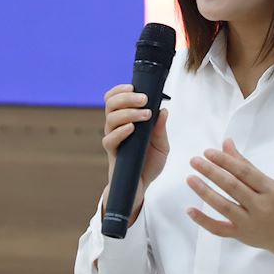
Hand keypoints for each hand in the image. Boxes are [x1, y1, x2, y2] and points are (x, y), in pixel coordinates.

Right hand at [102, 84, 169, 204]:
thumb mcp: (161, 145)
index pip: (115, 99)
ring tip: (145, 115)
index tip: (133, 86)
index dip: (120, 90)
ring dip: (128, 112)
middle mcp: (116, 127)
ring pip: (110, 119)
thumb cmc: (148, 163)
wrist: (141, 187)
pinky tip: (131, 128)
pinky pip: (109, 139)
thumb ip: (161, 129)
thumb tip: (163, 110)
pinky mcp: (113, 154)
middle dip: (126, 98)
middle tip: (143, 99)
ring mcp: (113, 140)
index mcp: (126, 120)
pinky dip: (120, 131)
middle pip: (110, 104)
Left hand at [185, 138, 273, 253]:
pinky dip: (203, 220)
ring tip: (190, 179)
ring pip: (224, 206)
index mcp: (269, 189)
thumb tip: (226, 142)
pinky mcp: (240, 236)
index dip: (225, 161)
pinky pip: (219, 229)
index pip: (244, 172)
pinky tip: (189, 209)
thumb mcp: (268, 183)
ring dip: (205, 192)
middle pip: (232, 186)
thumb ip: (245, 164)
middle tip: (195, 161)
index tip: (208, 152)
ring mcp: (249, 223)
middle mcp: (260, 206)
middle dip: (211, 172)